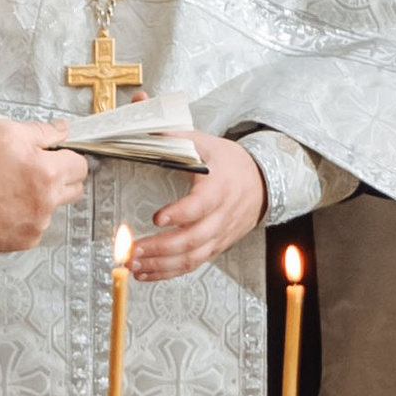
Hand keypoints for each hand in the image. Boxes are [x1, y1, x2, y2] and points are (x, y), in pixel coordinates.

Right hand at [0, 118, 88, 255]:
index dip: (67, 157)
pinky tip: (5, 206)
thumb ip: (41, 131)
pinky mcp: (24, 240)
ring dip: (40, 199)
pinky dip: (24, 217)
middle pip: (73, 189)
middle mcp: (48, 201)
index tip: (57, 157)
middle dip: (61, 178)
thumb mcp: (6, 132)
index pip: (80, 166)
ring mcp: (37, 223)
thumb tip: (61, 130)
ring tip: (12, 189)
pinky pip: (34, 226)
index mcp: (48, 173)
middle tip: (36, 170)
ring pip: (51, 208)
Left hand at [128, 133, 267, 282]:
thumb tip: (144, 122)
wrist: (261, 182)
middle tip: (134, 249)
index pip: (202, 204)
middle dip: (161, 248)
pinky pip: (192, 264)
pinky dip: (168, 272)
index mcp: (220, 186)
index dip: (180, 213)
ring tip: (134, 265)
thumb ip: (174, 136)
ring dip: (161, 265)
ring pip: (192, 258)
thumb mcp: (205, 143)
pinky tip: (147, 273)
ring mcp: (220, 235)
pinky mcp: (216, 247)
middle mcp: (222, 215)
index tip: (157, 217)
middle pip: (193, 239)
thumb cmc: (230, 163)